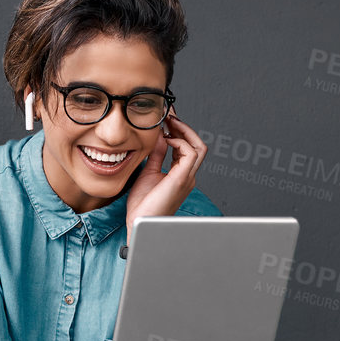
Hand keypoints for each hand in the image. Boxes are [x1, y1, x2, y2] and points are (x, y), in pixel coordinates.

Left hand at [125, 109, 207, 240]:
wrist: (141, 224)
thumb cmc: (143, 206)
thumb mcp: (148, 172)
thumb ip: (156, 156)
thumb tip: (158, 138)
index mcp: (180, 174)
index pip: (186, 147)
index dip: (178, 131)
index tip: (166, 120)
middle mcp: (188, 175)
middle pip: (197, 144)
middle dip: (184, 127)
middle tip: (169, 116)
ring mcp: (187, 177)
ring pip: (198, 147)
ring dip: (184, 131)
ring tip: (170, 122)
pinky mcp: (182, 179)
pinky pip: (190, 153)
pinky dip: (180, 142)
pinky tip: (167, 140)